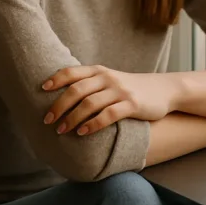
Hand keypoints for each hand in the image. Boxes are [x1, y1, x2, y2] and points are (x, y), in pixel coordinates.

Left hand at [42, 65, 177, 135]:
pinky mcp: (132, 104)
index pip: (72, 72)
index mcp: (100, 71)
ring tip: (62, 130)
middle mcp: (108, 78)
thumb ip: (91, 85)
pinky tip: (83, 132)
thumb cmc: (131, 89)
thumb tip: (62, 98)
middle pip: (77, 90)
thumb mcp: (111, 81)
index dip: (55, 79)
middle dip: (59, 105)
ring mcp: (120, 91)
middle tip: (47, 120)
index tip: (41, 90)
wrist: (164, 90)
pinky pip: (108, 114)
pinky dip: (93, 124)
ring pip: (90, 103)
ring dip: (72, 118)